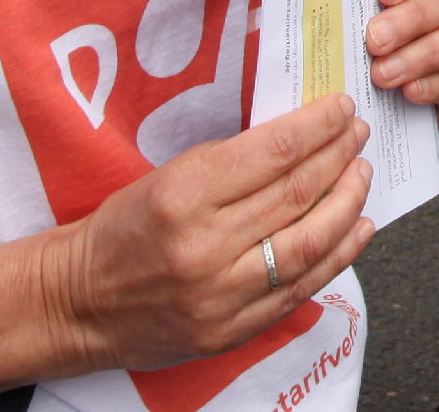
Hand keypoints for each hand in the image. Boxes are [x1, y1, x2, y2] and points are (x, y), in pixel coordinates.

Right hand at [34, 92, 371, 375]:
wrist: (77, 303)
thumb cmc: (121, 230)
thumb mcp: (166, 176)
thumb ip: (231, 162)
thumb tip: (301, 137)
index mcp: (183, 196)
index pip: (273, 153)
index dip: (318, 126)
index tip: (341, 108)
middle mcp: (205, 247)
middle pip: (295, 194)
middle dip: (338, 157)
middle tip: (357, 134)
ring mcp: (220, 295)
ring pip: (308, 243)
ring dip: (347, 203)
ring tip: (362, 175)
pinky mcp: (229, 330)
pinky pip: (300, 289)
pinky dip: (339, 255)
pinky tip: (358, 227)